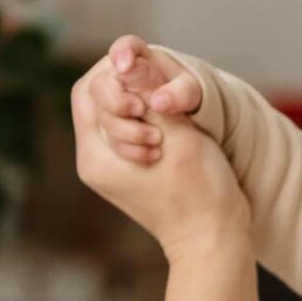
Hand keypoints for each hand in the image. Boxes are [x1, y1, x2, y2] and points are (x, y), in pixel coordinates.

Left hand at [72, 60, 247, 261]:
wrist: (213, 239)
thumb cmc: (201, 194)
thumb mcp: (180, 139)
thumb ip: (152, 96)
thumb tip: (129, 62)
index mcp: (95, 156)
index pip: (88, 90)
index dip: (118, 77)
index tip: (150, 90)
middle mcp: (94, 160)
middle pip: (97, 98)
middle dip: (129, 93)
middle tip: (159, 110)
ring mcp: (110, 165)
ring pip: (114, 111)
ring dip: (141, 107)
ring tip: (167, 131)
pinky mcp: (128, 167)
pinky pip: (128, 127)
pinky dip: (148, 121)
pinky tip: (169, 134)